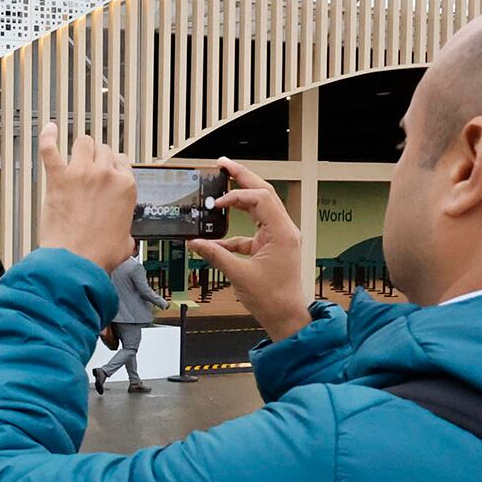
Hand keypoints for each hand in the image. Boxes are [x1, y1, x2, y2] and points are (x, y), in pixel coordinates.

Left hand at [37, 124, 136, 273]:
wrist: (75, 262)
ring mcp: (81, 174)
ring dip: (79, 148)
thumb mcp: (126, 242)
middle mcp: (105, 175)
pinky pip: (49, 148)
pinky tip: (49, 129)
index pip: (122, 161)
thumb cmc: (98, 254)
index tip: (107, 172)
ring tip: (75, 155)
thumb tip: (125, 238)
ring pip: (83, 142)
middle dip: (97, 158)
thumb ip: (126, 232)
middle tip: (90, 169)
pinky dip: (48, 137)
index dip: (113, 167)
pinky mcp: (58, 179)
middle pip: (103, 149)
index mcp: (126, 187)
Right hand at [189, 157, 309, 341]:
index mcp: (282, 232)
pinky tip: (217, 239)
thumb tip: (194, 242)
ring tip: (223, 183)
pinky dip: (235, 231)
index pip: (260, 198)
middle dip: (243, 177)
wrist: (286, 317)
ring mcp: (279, 237)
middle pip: (263, 193)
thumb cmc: (272, 298)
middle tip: (223, 163)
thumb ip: (215, 254)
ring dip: (241, 197)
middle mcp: (284, 230)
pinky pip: (253, 230)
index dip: (236, 196)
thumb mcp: (238, 274)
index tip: (217, 205)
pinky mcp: (273, 247)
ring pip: (260, 207)